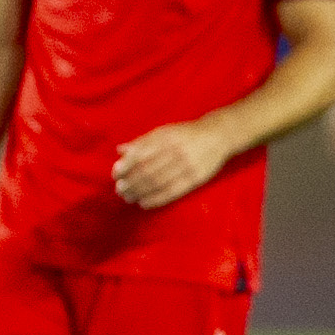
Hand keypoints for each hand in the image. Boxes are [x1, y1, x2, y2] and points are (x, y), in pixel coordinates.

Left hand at [113, 119, 233, 209]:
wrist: (218, 135)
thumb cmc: (185, 134)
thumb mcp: (164, 131)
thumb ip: (142, 141)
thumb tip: (119, 150)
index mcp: (165, 138)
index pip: (140, 154)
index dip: (126, 166)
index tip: (116, 174)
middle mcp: (175, 151)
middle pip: (147, 171)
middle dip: (130, 183)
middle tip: (119, 190)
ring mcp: (186, 166)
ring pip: (158, 183)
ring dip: (140, 193)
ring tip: (128, 198)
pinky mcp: (196, 179)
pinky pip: (172, 192)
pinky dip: (156, 199)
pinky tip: (144, 203)